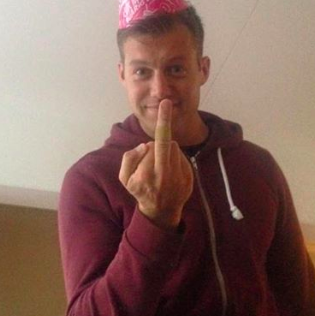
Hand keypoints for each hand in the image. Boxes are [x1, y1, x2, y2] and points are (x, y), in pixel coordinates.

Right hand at [119, 100, 192, 228]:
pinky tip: (169, 173)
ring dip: (166, 152)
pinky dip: (174, 160)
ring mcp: (180, 178)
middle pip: (166, 143)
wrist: (160, 212)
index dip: (161, 124)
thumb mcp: (125, 178)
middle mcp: (166, 176)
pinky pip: (182, 158)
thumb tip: (144, 146)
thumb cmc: (140, 190)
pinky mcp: (189, 178)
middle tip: (157, 134)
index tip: (166, 104)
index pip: (156, 143)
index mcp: (149, 175)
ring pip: (174, 148)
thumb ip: (129, 158)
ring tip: (159, 167)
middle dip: (160, 138)